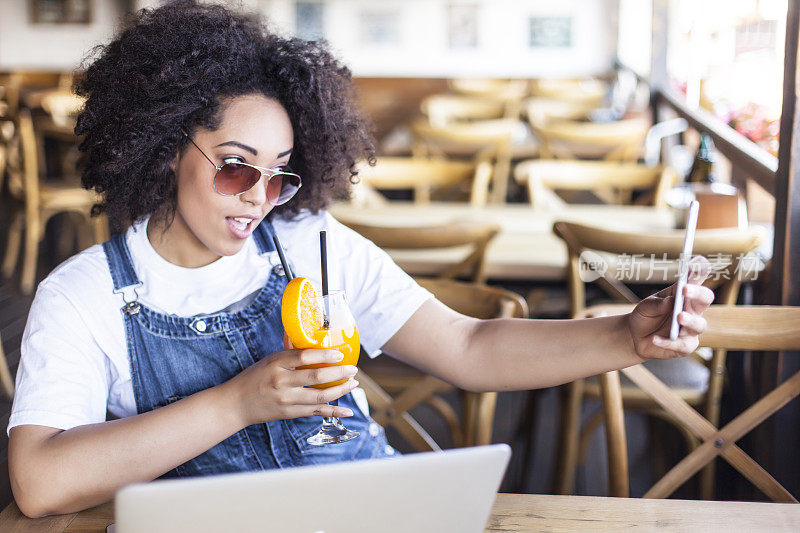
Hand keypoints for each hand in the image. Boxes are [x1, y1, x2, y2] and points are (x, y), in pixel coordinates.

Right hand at [223, 346, 358, 427]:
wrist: (236, 404)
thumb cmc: (255, 377)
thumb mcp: (269, 360)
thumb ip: (290, 352)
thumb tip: (310, 337)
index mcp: (277, 363)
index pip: (304, 357)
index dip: (325, 355)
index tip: (340, 354)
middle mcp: (282, 381)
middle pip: (317, 377)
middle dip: (339, 373)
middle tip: (353, 369)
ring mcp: (287, 400)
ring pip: (320, 396)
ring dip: (340, 390)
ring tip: (353, 384)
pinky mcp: (290, 413)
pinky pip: (316, 412)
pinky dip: (334, 412)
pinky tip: (348, 411)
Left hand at [628, 256, 714, 359]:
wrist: (634, 336)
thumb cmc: (645, 315)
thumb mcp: (647, 305)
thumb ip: (658, 303)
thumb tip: (671, 301)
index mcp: (684, 295)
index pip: (696, 280)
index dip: (700, 271)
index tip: (698, 261)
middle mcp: (693, 310)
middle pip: (705, 299)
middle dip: (697, 293)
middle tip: (686, 289)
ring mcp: (691, 329)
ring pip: (699, 324)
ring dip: (690, 320)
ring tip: (679, 317)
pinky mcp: (686, 346)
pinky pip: (682, 345)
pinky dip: (668, 342)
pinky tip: (655, 339)